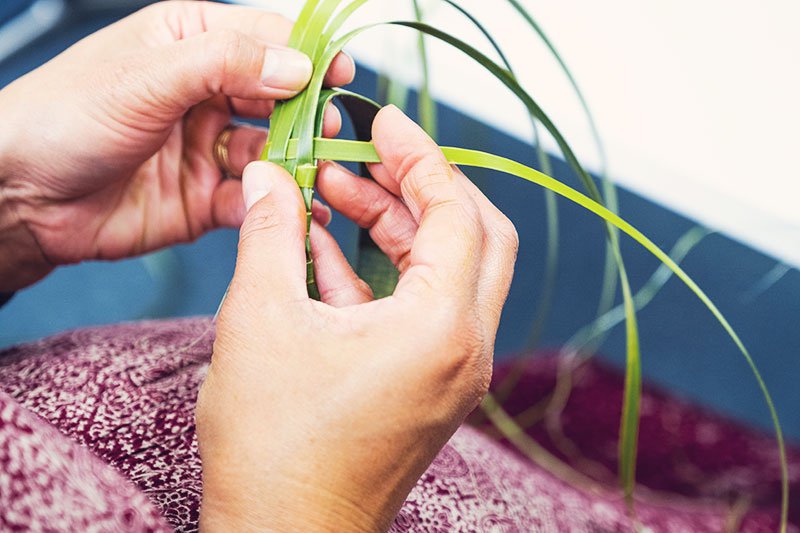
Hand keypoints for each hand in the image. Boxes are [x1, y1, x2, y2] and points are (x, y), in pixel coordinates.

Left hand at [0, 1, 352, 290]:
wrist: (22, 197)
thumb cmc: (64, 117)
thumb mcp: (147, 77)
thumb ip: (224, 64)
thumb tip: (297, 65)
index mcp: (191, 42)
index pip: (267, 38)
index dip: (308, 54)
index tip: (341, 74)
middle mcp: (207, 92)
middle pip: (281, 98)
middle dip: (309, 116)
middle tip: (329, 134)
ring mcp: (210, 146)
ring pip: (275, 150)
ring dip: (298, 163)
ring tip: (315, 176)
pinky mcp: (209, 197)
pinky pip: (257, 197)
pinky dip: (279, 204)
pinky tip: (298, 211)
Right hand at [196, 106, 517, 531]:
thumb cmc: (272, 443)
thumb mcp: (261, 319)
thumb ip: (271, 232)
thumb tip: (272, 176)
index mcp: (441, 326)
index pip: (455, 211)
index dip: (420, 154)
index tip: (382, 120)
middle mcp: (466, 348)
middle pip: (475, 235)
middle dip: (420, 186)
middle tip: (363, 156)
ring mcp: (454, 372)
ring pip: (450, 271)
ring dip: (399, 227)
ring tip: (334, 193)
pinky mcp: (431, 388)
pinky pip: (425, 309)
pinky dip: (387, 273)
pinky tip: (328, 249)